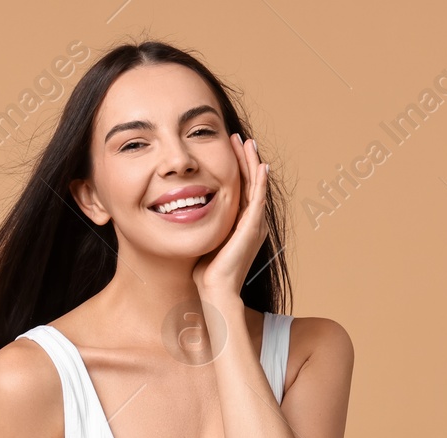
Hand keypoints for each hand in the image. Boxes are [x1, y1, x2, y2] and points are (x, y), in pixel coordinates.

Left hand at [191, 133, 270, 303]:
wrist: (215, 290)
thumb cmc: (206, 271)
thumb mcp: (205, 238)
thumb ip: (204, 223)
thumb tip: (186, 213)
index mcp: (242, 224)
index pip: (242, 188)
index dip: (237, 167)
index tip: (229, 149)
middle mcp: (252, 222)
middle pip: (251, 183)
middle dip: (245, 159)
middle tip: (240, 138)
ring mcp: (254, 224)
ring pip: (257, 186)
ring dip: (253, 164)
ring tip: (248, 143)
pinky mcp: (252, 228)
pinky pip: (258, 199)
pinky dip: (260, 181)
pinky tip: (260, 165)